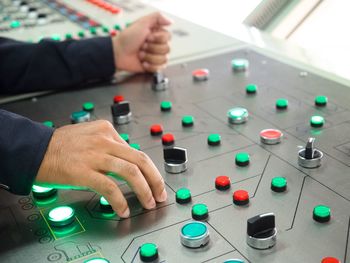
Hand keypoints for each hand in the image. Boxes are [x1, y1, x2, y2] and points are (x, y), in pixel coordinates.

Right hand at [36, 120, 166, 217]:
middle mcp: (104, 141)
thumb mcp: (90, 136)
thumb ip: (110, 146)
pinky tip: (123, 210)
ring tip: (148, 202)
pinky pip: (110, 187)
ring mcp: (95, 155)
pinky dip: (120, 201)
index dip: (149, 169)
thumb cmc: (61, 145)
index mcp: (107, 130)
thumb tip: (127, 162)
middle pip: (140, 159)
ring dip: (144, 190)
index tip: (155, 181)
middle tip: (161, 194)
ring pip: (130, 172)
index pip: (136, 151)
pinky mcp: (83, 171)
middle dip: (155, 179)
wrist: (34, 149)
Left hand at [112, 12, 171, 72]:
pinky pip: (159, 68)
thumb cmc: (128, 38)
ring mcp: (157, 56)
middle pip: (167, 49)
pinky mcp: (154, 67)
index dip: (157, 38)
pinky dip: (150, 66)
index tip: (147, 37)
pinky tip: (143, 62)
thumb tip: (170, 22)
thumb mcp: (142, 22)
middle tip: (142, 46)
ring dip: (149, 57)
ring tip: (141, 54)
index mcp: (157, 34)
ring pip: (164, 59)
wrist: (119, 53)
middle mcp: (159, 45)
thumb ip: (157, 17)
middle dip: (152, 48)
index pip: (168, 37)